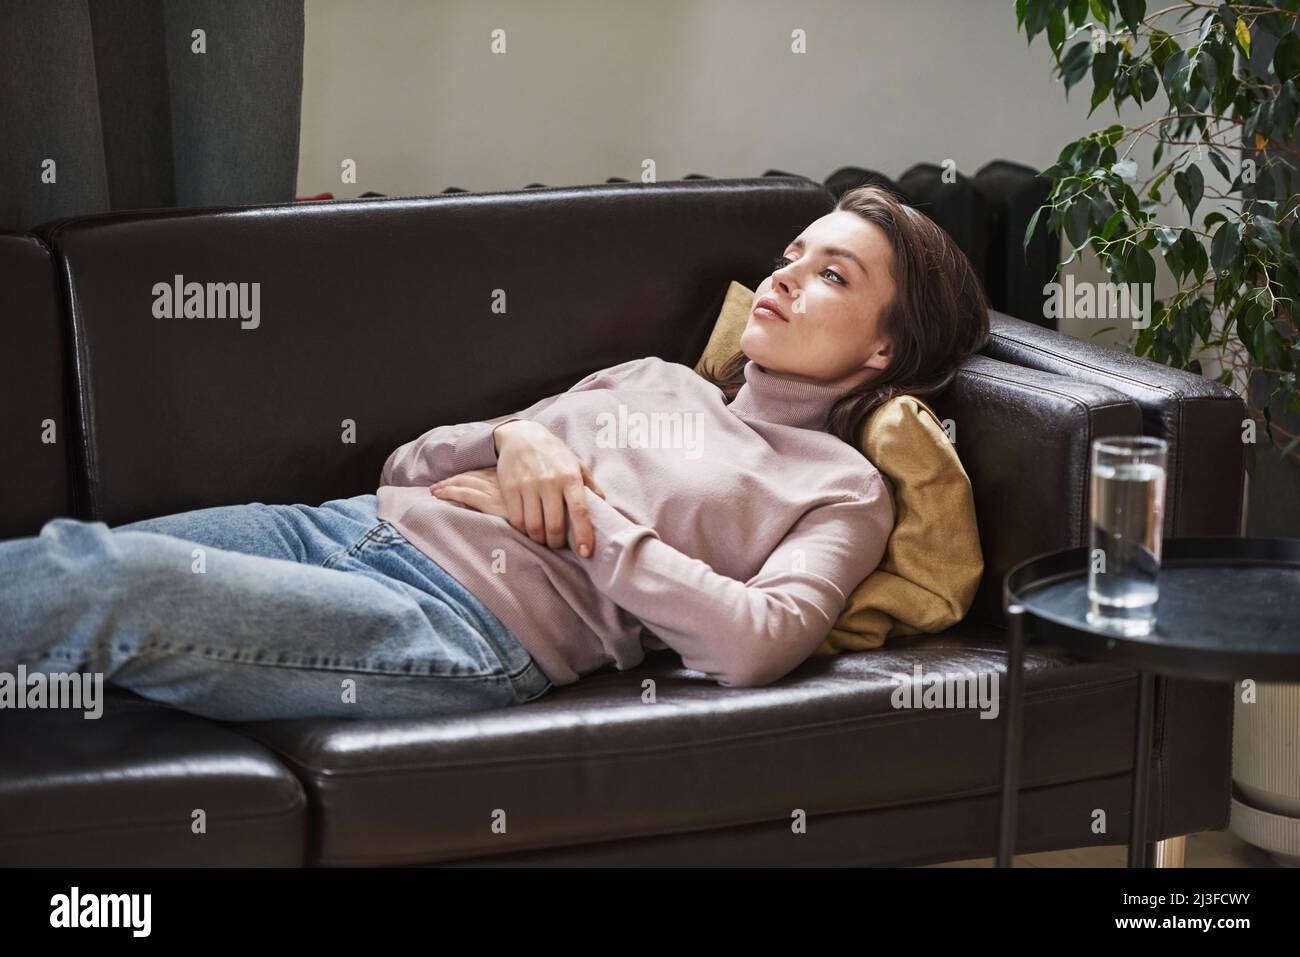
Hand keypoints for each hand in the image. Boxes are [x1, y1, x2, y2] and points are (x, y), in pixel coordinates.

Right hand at [436, 419, 605, 556]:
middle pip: (553, 525)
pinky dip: (523, 530)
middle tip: (558, 545)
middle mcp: (549, 482)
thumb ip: (590, 484)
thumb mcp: (576, 463)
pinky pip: (516, 519)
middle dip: (557, 543)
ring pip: (533, 526)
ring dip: (540, 539)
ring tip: (544, 538)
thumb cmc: (553, 453)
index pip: (579, 511)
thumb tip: (605, 504)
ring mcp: (528, 486)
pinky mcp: (510, 489)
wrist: (522, 435)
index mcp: (570, 477)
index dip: (583, 535)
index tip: (586, 552)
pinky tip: (529, 528)